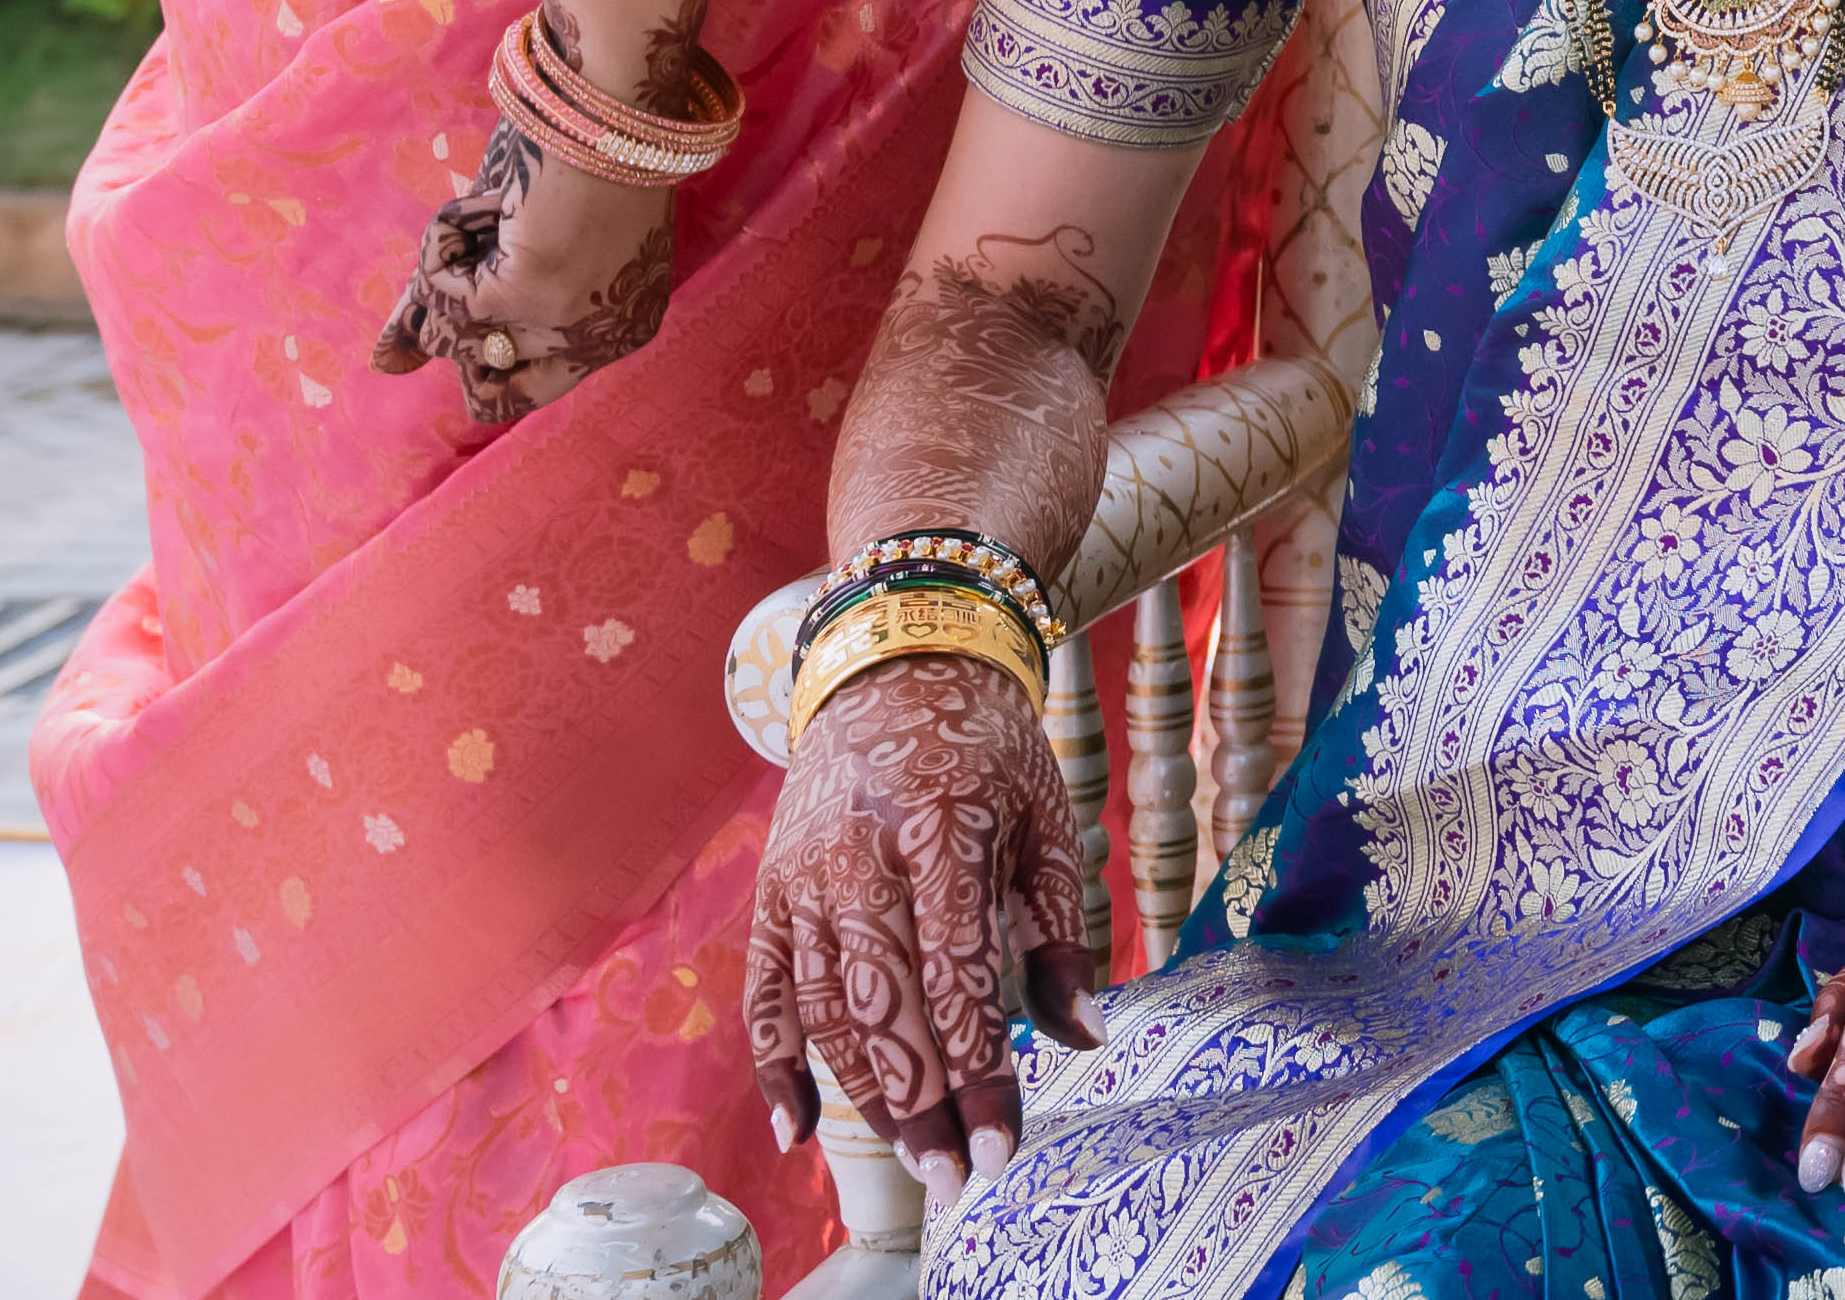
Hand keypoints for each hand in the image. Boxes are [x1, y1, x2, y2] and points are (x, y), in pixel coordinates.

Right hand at [370, 120, 679, 423]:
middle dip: (458, 317)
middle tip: (488, 247)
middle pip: (482, 376)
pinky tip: (493, 200)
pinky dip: (446, 236)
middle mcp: (603, 340)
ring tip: (503, 206)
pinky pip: (439, 290)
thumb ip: (454, 309)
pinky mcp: (527, 294)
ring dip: (454, 259)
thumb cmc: (573, 155)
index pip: (533, 387)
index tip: (453, 320)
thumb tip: (384, 365)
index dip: (481, 362)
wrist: (614, 99)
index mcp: (622, 326)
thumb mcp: (518, 242)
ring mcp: (565, 324)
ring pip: (450, 332)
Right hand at [743, 652, 1101, 1198]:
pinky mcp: (768, 894)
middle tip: (957, 1178)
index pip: (956, 974)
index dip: (979, 1069)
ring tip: (914, 1159)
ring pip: (822, 1011)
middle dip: (922, 1104)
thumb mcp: (1045, 818)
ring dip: (865, 1097)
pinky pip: (762, 994)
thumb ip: (1059, 929)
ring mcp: (800, 878)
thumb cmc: (987, 749)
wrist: (896, 666)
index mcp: (938, 829)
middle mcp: (856, 858)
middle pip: (883, 1006)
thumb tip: (1082, 1036)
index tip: (1004, 1143)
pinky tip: (799, 1126)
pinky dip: (775, 1064)